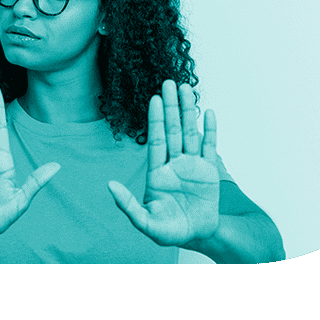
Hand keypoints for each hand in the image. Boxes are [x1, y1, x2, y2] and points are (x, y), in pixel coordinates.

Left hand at [108, 80, 219, 246]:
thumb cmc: (170, 231)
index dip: (155, 119)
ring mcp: (193, 165)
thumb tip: (109, 185)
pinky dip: (210, 129)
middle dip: (171, 107)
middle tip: (169, 82)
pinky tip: (209, 112)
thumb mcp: (145, 221)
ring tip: (187, 89)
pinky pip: (210, 146)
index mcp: (158, 172)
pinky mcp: (210, 171)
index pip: (156, 140)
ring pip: (191, 132)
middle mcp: (174, 164)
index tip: (154, 99)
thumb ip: (127, 205)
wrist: (197, 236)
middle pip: (173, 129)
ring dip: (189, 111)